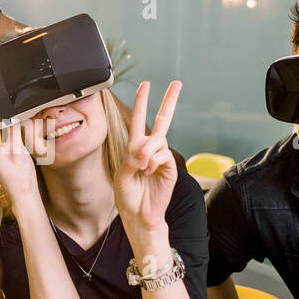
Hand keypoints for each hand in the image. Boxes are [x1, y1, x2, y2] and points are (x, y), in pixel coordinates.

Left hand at [113, 80, 181, 241]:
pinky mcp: (170, 167)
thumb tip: (145, 151)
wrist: (139, 215)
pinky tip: (148, 170)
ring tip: (141, 167)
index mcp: (135, 148)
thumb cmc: (127, 196)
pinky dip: (153, 160)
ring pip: (158, 140)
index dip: (141, 102)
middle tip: (177, 83)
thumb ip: (131, 160)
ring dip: (147, 151)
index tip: (145, 85)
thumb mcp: (122, 176)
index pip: (138, 121)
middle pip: (161, 120)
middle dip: (169, 101)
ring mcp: (161, 158)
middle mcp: (150, 150)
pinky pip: (162, 154)